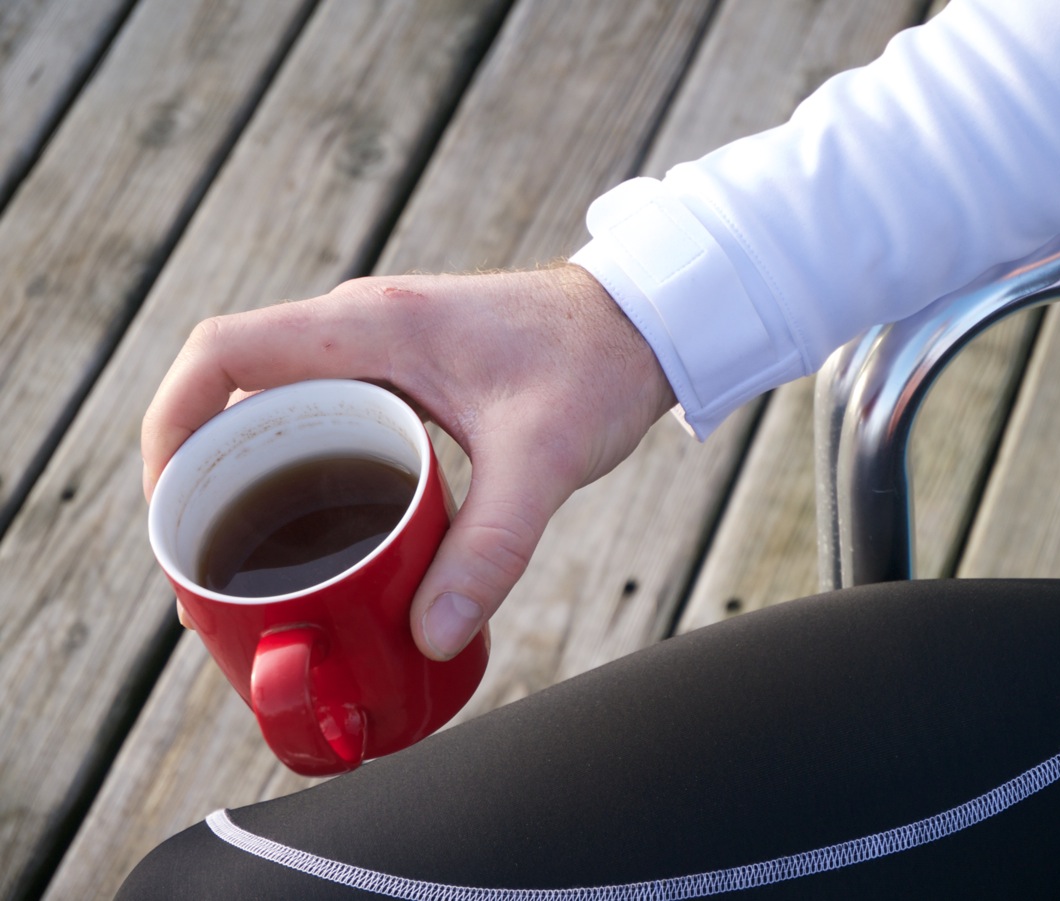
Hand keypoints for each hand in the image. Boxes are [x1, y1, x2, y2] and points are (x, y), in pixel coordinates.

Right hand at [142, 265, 674, 658]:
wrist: (641, 322)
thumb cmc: (594, 365)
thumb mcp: (542, 460)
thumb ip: (492, 547)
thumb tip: (431, 635)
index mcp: (369, 327)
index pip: (223, 353)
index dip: (174, 425)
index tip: (172, 505)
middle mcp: (358, 328)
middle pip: (235, 389)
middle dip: (205, 470)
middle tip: (207, 561)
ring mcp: (378, 347)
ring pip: (277, 403)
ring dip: (251, 471)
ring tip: (250, 558)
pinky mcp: (403, 370)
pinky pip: (323, 411)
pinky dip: (303, 466)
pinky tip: (323, 529)